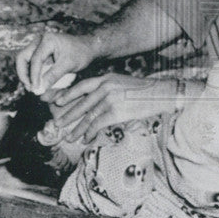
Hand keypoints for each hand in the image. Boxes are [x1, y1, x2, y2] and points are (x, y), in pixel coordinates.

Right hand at [15, 32, 96, 94]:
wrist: (88, 48)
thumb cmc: (81, 53)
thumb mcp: (68, 65)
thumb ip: (53, 76)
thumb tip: (38, 89)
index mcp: (48, 40)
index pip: (35, 60)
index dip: (33, 76)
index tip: (35, 89)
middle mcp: (40, 40)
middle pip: (22, 57)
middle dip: (24, 74)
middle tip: (29, 88)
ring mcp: (39, 45)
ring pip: (24, 60)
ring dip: (26, 74)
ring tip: (32, 88)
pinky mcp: (40, 52)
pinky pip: (30, 63)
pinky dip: (31, 73)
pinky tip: (36, 83)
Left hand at [51, 74, 174, 142]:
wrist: (161, 94)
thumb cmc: (144, 91)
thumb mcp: (123, 83)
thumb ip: (109, 88)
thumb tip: (96, 98)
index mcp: (107, 78)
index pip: (83, 86)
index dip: (69, 94)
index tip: (57, 101)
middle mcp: (106, 87)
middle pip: (82, 103)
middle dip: (68, 115)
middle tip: (57, 124)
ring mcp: (110, 99)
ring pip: (88, 116)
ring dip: (77, 129)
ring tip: (69, 137)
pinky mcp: (116, 111)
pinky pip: (97, 124)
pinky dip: (89, 133)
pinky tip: (85, 139)